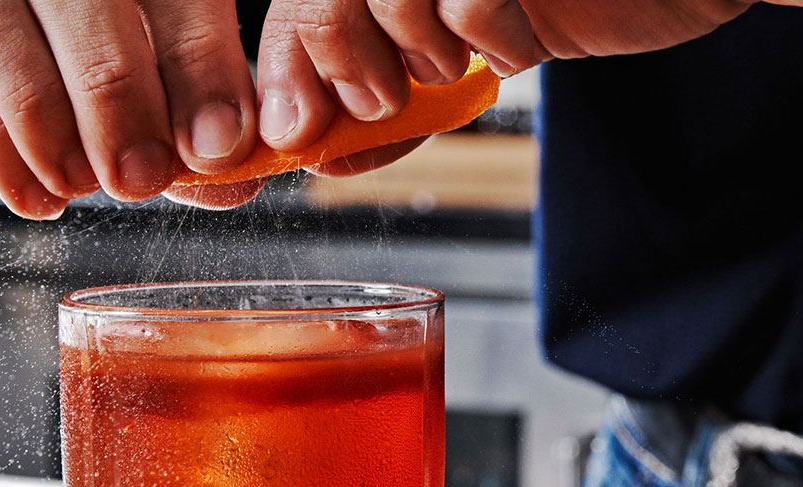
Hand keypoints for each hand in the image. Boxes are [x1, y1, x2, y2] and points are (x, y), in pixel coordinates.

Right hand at [0, 0, 259, 217]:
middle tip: (142, 176)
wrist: (11, 66)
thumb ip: (199, 126)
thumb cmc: (107, 81)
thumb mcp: (168, 98)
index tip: (218, 143)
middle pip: (83, 4)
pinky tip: (39, 192)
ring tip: (84, 184)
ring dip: (48, 126)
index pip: (177, 0)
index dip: (200, 69)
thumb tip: (233, 173)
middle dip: (118, 100)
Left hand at [255, 0, 802, 155]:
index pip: (298, 0)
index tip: (292, 132)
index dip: (283, 66)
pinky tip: (520, 41)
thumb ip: (392, 104)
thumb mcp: (463, 58)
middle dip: (338, 64)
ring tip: (462, 62)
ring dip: (420, 53)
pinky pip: (470, 3)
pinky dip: (494, 43)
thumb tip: (319, 154)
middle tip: (386, 101)